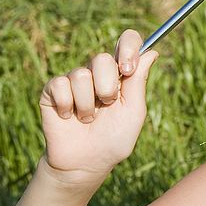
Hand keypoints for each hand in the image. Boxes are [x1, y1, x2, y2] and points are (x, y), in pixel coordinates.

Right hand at [38, 29, 158, 184]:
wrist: (86, 163)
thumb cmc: (114, 139)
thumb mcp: (133, 111)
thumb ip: (139, 82)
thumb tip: (152, 51)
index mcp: (121, 75)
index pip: (127, 42)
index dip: (128, 47)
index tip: (127, 69)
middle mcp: (97, 73)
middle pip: (101, 58)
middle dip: (107, 87)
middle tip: (107, 105)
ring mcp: (74, 80)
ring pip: (81, 74)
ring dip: (88, 104)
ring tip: (88, 118)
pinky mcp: (53, 90)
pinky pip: (60, 85)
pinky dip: (68, 106)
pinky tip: (69, 117)